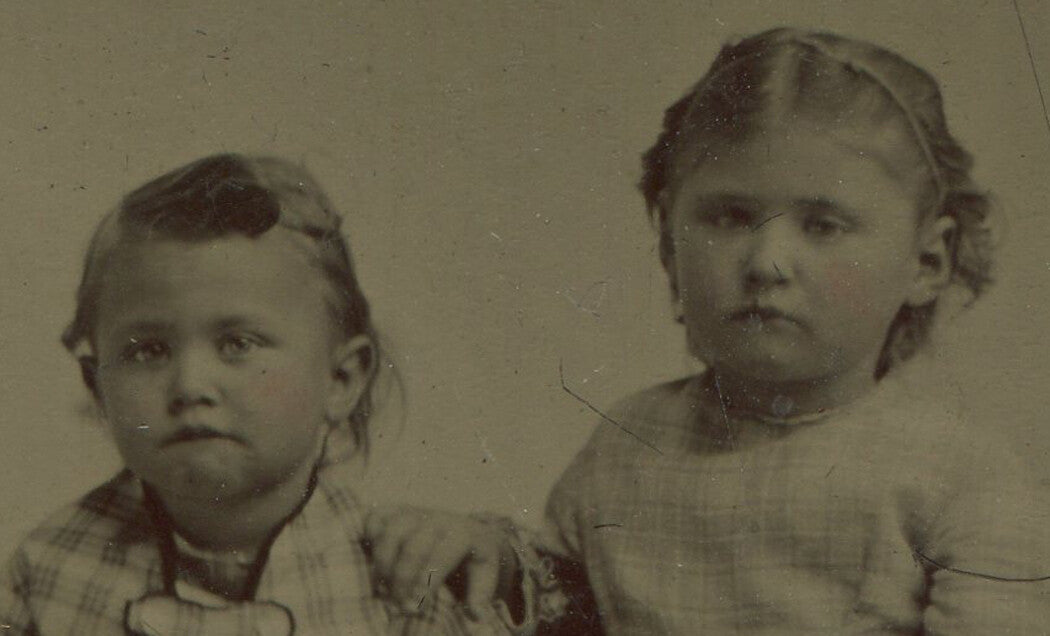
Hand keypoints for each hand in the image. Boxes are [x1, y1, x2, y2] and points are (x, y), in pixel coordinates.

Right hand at [363, 505, 512, 616]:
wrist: (468, 531)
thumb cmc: (473, 559)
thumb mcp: (485, 575)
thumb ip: (480, 596)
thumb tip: (476, 616)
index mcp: (463, 533)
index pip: (441, 556)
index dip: (426, 583)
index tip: (414, 607)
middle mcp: (438, 518)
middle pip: (413, 546)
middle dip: (402, 579)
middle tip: (398, 605)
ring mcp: (417, 512)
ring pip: (392, 531)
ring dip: (383, 563)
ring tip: (384, 589)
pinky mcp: (398, 511)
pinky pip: (376, 518)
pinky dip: (370, 537)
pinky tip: (372, 561)